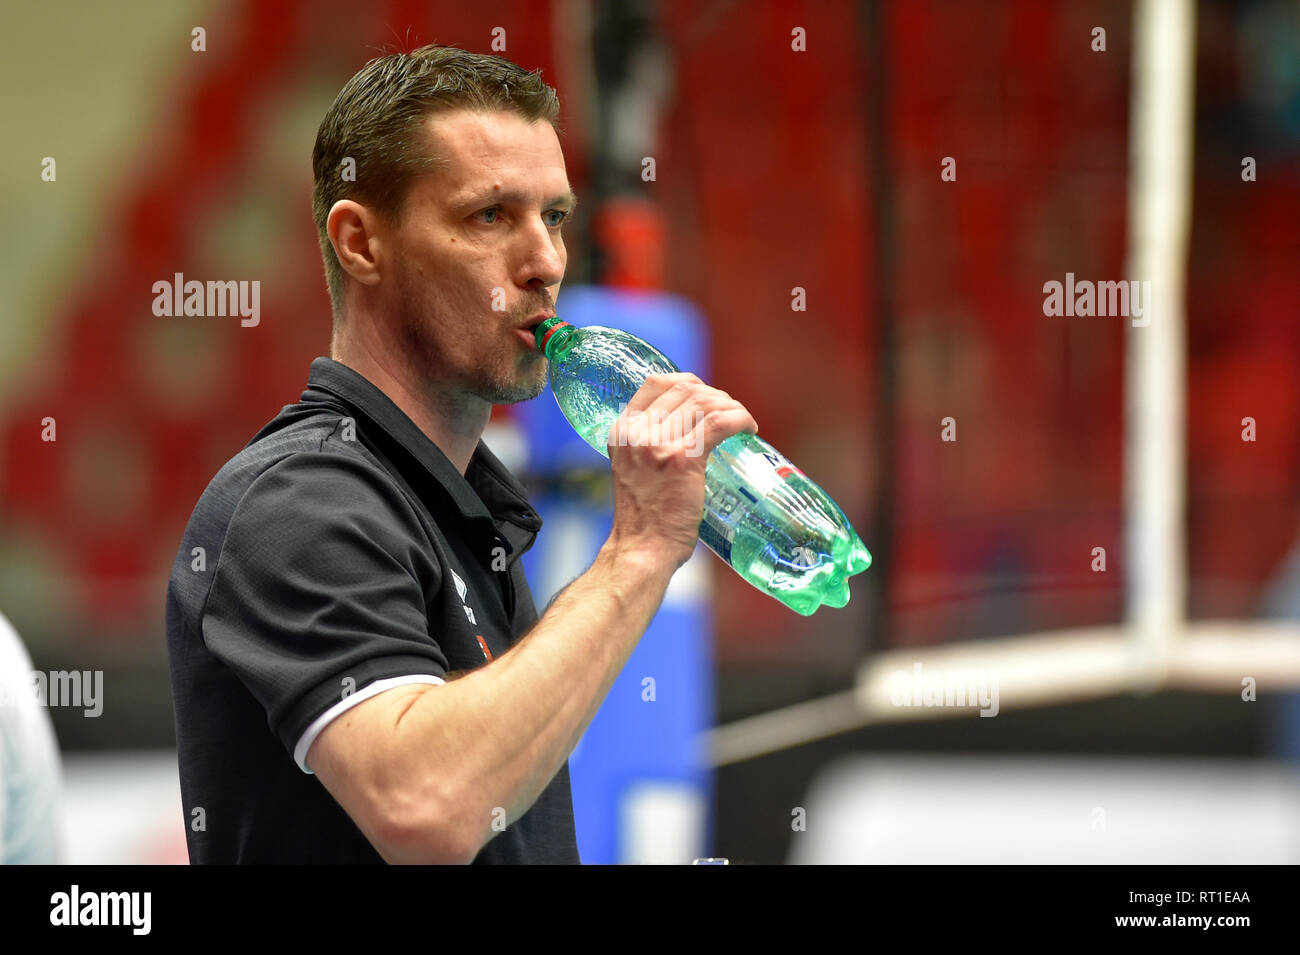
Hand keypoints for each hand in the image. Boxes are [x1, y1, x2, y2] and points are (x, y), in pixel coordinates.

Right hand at [604, 373, 757, 570]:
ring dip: (731, 406)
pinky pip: (720, 422)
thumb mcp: (633, 469)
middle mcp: (636, 433)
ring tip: (742, 423)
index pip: (656, 382)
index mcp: (622, 431)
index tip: (707, 397)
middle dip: (716, 395)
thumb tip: (687, 428)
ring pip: (705, 402)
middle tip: (731, 415)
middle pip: (685, 388)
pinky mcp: (683, 460)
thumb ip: (649, 445)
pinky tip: (749, 428)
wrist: (642, 549)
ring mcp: (658, 444)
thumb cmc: (645, 518)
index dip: (688, 382)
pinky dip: (741, 419)